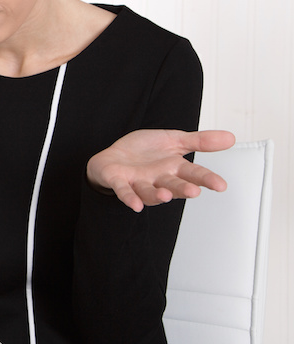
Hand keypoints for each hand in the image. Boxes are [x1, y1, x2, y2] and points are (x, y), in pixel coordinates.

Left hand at [86, 129, 234, 211]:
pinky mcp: (119, 182)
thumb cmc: (144, 151)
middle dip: (183, 189)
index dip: (207, 179)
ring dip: (158, 195)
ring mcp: (139, 182)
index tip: (221, 185)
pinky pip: (125, 191)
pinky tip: (136, 205)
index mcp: (173, 168)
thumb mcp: (174, 140)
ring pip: (150, 192)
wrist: (113, 156)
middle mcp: (158, 179)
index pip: (194, 173)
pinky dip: (130, 198)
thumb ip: (200, 141)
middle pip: (174, 185)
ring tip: (165, 195)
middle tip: (194, 191)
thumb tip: (230, 137)